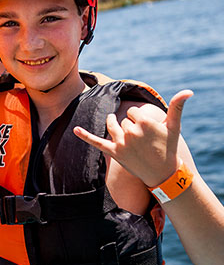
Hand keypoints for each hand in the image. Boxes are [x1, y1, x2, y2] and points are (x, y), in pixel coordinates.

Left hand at [73, 90, 192, 186]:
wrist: (164, 174)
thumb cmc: (168, 147)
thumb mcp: (174, 126)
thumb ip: (177, 106)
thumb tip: (188, 90)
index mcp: (144, 122)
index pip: (133, 111)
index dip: (139, 119)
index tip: (148, 131)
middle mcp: (131, 132)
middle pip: (123, 119)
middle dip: (130, 126)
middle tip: (141, 140)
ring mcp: (122, 143)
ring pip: (112, 126)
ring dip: (114, 125)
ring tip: (122, 130)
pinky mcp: (115, 153)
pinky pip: (97, 142)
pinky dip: (86, 136)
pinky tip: (75, 130)